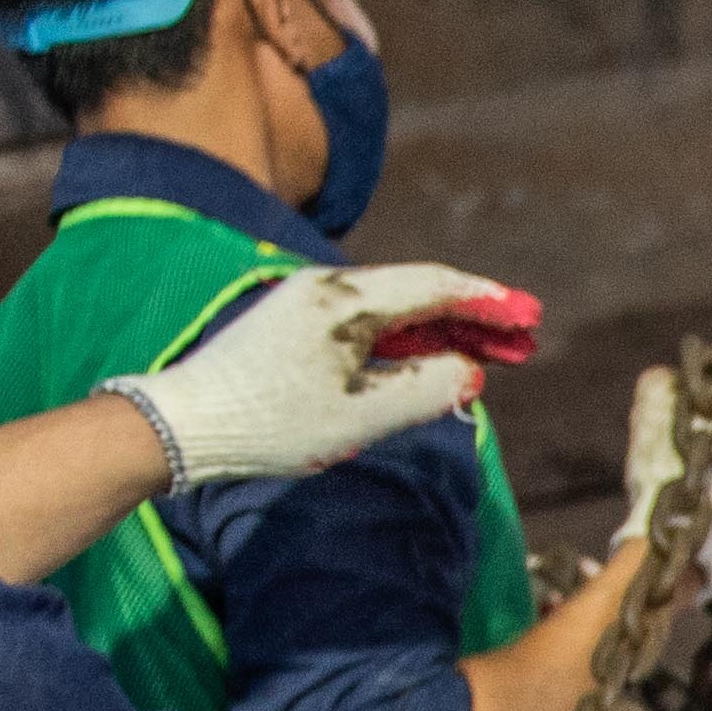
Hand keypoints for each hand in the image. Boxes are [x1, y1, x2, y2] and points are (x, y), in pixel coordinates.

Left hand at [110, 262, 510, 486]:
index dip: (489, 302)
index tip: (529, 317)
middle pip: (418, 291)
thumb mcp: (359, 417)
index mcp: (345, 300)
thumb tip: (469, 371)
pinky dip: (407, 337)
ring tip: (487, 353)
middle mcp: (326, 288)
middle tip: (523, 339)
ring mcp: (307, 304)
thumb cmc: (269, 423)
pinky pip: (366, 321)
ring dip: (443, 328)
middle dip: (475, 315)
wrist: (182, 425)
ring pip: (393, 307)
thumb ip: (426, 390)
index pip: (435, 285)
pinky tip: (428, 358)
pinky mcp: (293, 326)